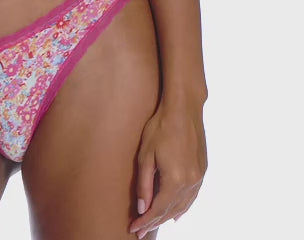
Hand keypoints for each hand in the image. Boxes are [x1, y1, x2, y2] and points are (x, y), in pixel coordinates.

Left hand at [129, 100, 206, 237]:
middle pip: (171, 211)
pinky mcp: (202, 171)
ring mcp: (199, 178)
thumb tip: (142, 208)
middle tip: (140, 230)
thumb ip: (144, 184)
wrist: (183, 109)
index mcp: (175, 180)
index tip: (133, 229)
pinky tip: (176, 213)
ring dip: (168, 217)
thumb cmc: (160, 127)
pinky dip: (182, 207)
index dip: (145, 221)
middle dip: (154, 222)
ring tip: (154, 224)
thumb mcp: (146, 155)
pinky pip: (192, 197)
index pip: (158, 210)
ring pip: (183, 206)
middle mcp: (190, 183)